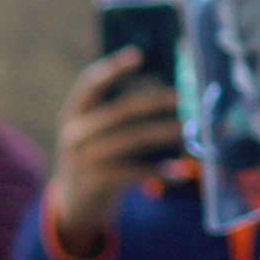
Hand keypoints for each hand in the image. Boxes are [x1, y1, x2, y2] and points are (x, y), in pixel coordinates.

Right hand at [48, 50, 183, 257]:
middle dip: (152, 102)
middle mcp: (74, 133)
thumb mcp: (93, 134)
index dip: (112, 68)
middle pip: (119, 111)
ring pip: (132, 139)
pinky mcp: (95, 180)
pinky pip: (134, 171)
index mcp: (72, 114)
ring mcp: (83, 158)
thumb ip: (114, 115)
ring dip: (164, 133)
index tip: (138, 55)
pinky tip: (178, 171)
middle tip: (180, 97)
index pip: (88, 84)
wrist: (74, 204)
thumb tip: (164, 94)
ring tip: (187, 131)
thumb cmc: (95, 160)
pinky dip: (158, 171)